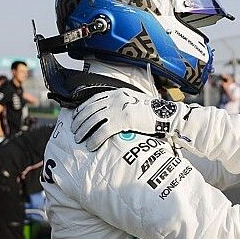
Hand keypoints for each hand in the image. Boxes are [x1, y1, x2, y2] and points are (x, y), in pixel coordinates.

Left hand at [71, 89, 192, 150]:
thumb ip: (123, 105)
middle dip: (80, 121)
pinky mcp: (122, 120)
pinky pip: (102, 131)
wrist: (165, 114)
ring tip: (79, 139)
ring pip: (93, 120)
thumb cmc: (153, 112)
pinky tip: (90, 145)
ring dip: (84, 130)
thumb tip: (113, 115)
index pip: (94, 100)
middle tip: (74, 130)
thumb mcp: (135, 102)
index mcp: (118, 93)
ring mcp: (118, 109)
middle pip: (90, 109)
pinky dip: (94, 138)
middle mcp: (115, 99)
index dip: (83, 109)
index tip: (76, 116)